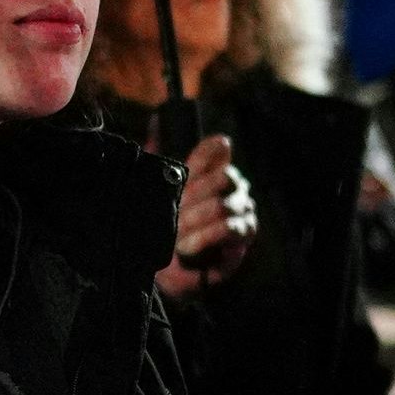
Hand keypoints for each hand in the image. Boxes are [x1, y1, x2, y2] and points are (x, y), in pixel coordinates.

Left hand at [155, 135, 258, 298]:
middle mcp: (232, 188)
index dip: (202, 156)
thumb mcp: (153, 191)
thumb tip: (153, 122)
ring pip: (224, 205)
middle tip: (172, 215)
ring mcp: (242, 212)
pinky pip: (230, 229)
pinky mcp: (242, 240)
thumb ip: (156, 158)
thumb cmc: (160, 228)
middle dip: (192, 198)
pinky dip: (205, 237)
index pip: (215, 150)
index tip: (182, 174)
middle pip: (224, 178)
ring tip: (175, 237)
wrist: (161, 271)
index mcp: (212, 171)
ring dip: (194, 222)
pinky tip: (187, 247)